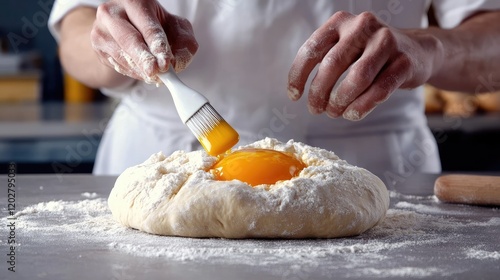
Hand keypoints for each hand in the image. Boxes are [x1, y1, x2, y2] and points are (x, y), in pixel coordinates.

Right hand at [90, 0, 197, 83]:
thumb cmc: (153, 23)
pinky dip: (133, 73)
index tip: (166, 63)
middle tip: (156, 72)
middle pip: (129, 40)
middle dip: (144, 59)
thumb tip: (178, 62)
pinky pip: (116, 65)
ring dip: (140, 70)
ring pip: (122, 55)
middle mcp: (112, 13)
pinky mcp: (97, 47)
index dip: (158, 47)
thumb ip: (183, 41)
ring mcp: (101, 30)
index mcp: (133, 1)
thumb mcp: (174, 26)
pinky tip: (144, 73)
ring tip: (155, 76)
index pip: (148, 27)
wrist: (126, 24)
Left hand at [288, 11, 442, 120]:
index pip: (312, 49)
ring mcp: (386, 41)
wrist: (416, 51)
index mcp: (340, 22)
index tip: (294, 96)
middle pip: (332, 65)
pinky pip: (379, 90)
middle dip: (319, 93)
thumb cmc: (369, 55)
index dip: (299, 76)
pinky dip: (362, 106)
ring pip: (357, 78)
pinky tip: (352, 114)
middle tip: (316, 110)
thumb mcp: (344, 48)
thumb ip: (323, 61)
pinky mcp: (404, 62)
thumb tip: (297, 92)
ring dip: (340, 101)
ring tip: (334, 113)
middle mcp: (362, 26)